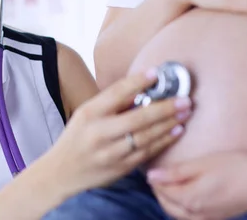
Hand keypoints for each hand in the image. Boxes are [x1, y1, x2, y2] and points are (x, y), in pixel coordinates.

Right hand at [46, 69, 192, 194]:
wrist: (61, 173)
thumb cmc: (77, 137)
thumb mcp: (86, 114)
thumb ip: (111, 103)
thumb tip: (142, 88)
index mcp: (89, 113)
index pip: (117, 93)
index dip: (138, 82)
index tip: (156, 73)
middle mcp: (99, 133)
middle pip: (138, 118)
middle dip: (165, 108)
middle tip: (185, 99)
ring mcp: (111, 153)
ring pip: (146, 136)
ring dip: (169, 124)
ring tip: (185, 112)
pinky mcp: (120, 168)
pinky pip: (147, 152)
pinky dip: (164, 141)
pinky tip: (176, 131)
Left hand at [147, 151, 246, 219]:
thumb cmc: (236, 167)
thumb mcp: (203, 164)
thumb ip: (175, 172)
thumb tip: (151, 176)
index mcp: (189, 200)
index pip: (162, 191)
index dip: (155, 178)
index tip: (152, 165)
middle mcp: (196, 215)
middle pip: (168, 205)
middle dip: (160, 191)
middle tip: (159, 173)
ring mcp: (208, 219)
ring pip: (179, 214)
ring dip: (171, 200)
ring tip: (171, 182)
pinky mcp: (218, 219)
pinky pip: (192, 218)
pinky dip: (184, 208)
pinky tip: (189, 195)